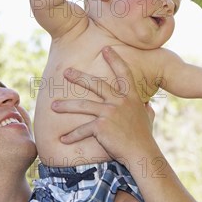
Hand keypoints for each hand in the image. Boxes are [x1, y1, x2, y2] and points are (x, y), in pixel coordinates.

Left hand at [51, 46, 155, 161]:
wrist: (141, 153)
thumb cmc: (144, 137)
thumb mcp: (148, 118)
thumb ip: (146, 109)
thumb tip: (149, 106)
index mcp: (131, 97)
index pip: (123, 73)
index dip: (115, 59)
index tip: (105, 48)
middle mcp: (120, 101)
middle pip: (96, 84)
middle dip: (79, 77)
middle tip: (66, 71)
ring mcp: (110, 112)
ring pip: (83, 105)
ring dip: (66, 106)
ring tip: (53, 106)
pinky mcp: (101, 126)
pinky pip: (82, 129)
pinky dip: (72, 136)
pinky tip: (62, 139)